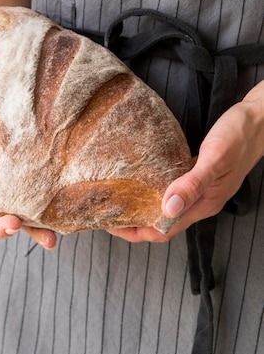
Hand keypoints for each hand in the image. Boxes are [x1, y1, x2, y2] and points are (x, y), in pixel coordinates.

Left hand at [108, 81, 263, 243]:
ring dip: (141, 207)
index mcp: (203, 205)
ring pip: (164, 207)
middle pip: (160, 223)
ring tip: (116, 198)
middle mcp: (199, 203)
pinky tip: (139, 179)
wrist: (259, 121)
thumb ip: (193, 184)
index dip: (135, 232)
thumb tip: (168, 207)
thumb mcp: (215, 158)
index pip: (162, 231)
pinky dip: (153, 190)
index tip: (109, 224)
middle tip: (105, 211)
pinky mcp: (197, 176)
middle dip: (132, 222)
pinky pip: (171, 190)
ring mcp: (199, 190)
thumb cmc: (239, 137)